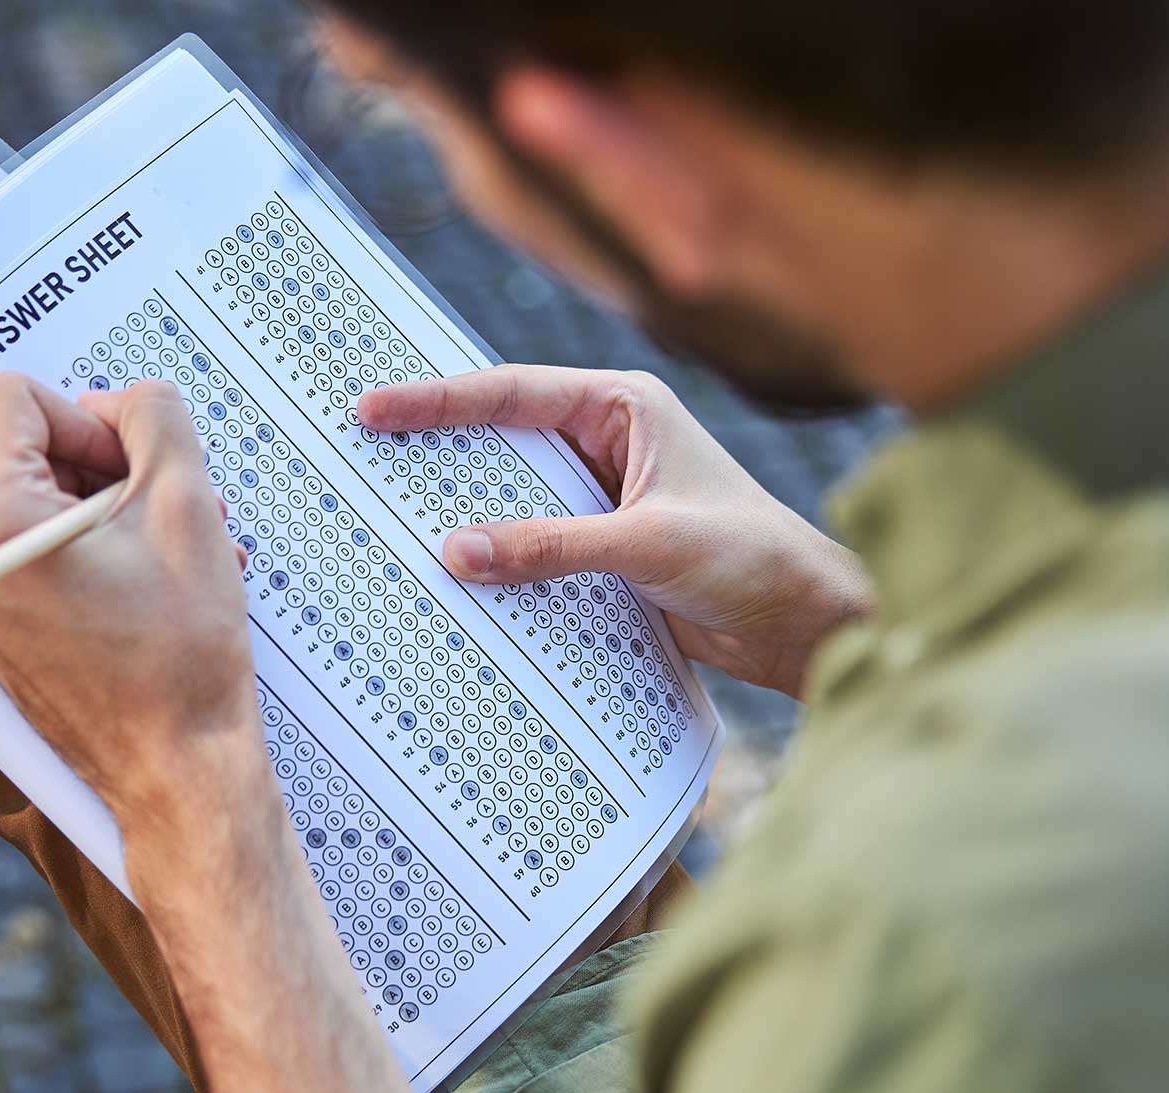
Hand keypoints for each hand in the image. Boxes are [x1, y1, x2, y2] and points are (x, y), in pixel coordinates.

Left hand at [0, 375, 265, 823]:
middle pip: (27, 454)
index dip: (92, 418)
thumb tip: (124, 403)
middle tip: (169, 510)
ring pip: (40, 507)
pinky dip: (94, 556)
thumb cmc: (178, 660)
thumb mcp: (186, 504)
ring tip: (175, 551)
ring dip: (113, 516)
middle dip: (107, 471)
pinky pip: (35, 558)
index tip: (136, 469)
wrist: (177, 770)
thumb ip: (153, 417)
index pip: (19, 401)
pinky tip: (151, 583)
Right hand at [358, 366, 872, 698]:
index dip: (440, 400)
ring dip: (464, 509)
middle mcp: (610, 443)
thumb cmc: (752, 558)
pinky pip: (532, 545)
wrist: (804, 622)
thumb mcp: (645, 544)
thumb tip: (459, 552)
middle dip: (438, 448)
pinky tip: (454, 574)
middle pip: (504, 438)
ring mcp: (604, 497)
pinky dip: (497, 557)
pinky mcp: (603, 549)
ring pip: (514, 495)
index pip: (514, 393)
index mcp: (626, 408)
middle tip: (364, 456)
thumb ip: (550, 546)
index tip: (376, 409)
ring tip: (391, 516)